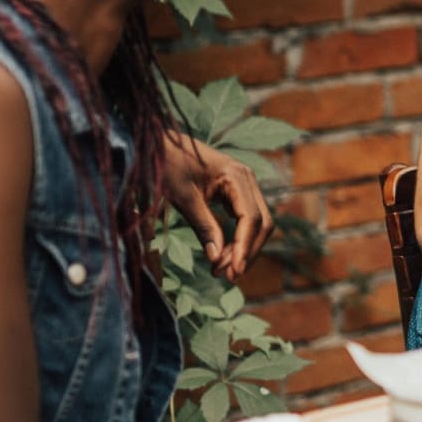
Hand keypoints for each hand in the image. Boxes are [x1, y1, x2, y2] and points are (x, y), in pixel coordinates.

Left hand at [162, 135, 273, 279]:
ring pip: (257, 223)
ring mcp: (244, 185)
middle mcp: (247, 179)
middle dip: (247, 251)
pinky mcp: (236, 192)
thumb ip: (203, 226)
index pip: (252, 218)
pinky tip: (223, 254)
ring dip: (244, 248)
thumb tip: (216, 258)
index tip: (233, 272)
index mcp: (237, 176)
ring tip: (221, 269)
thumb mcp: (183, 197)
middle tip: (226, 276)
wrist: (159, 144)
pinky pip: (246, 219)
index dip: (245, 247)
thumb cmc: (168, 165)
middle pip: (262, 223)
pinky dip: (238, 239)